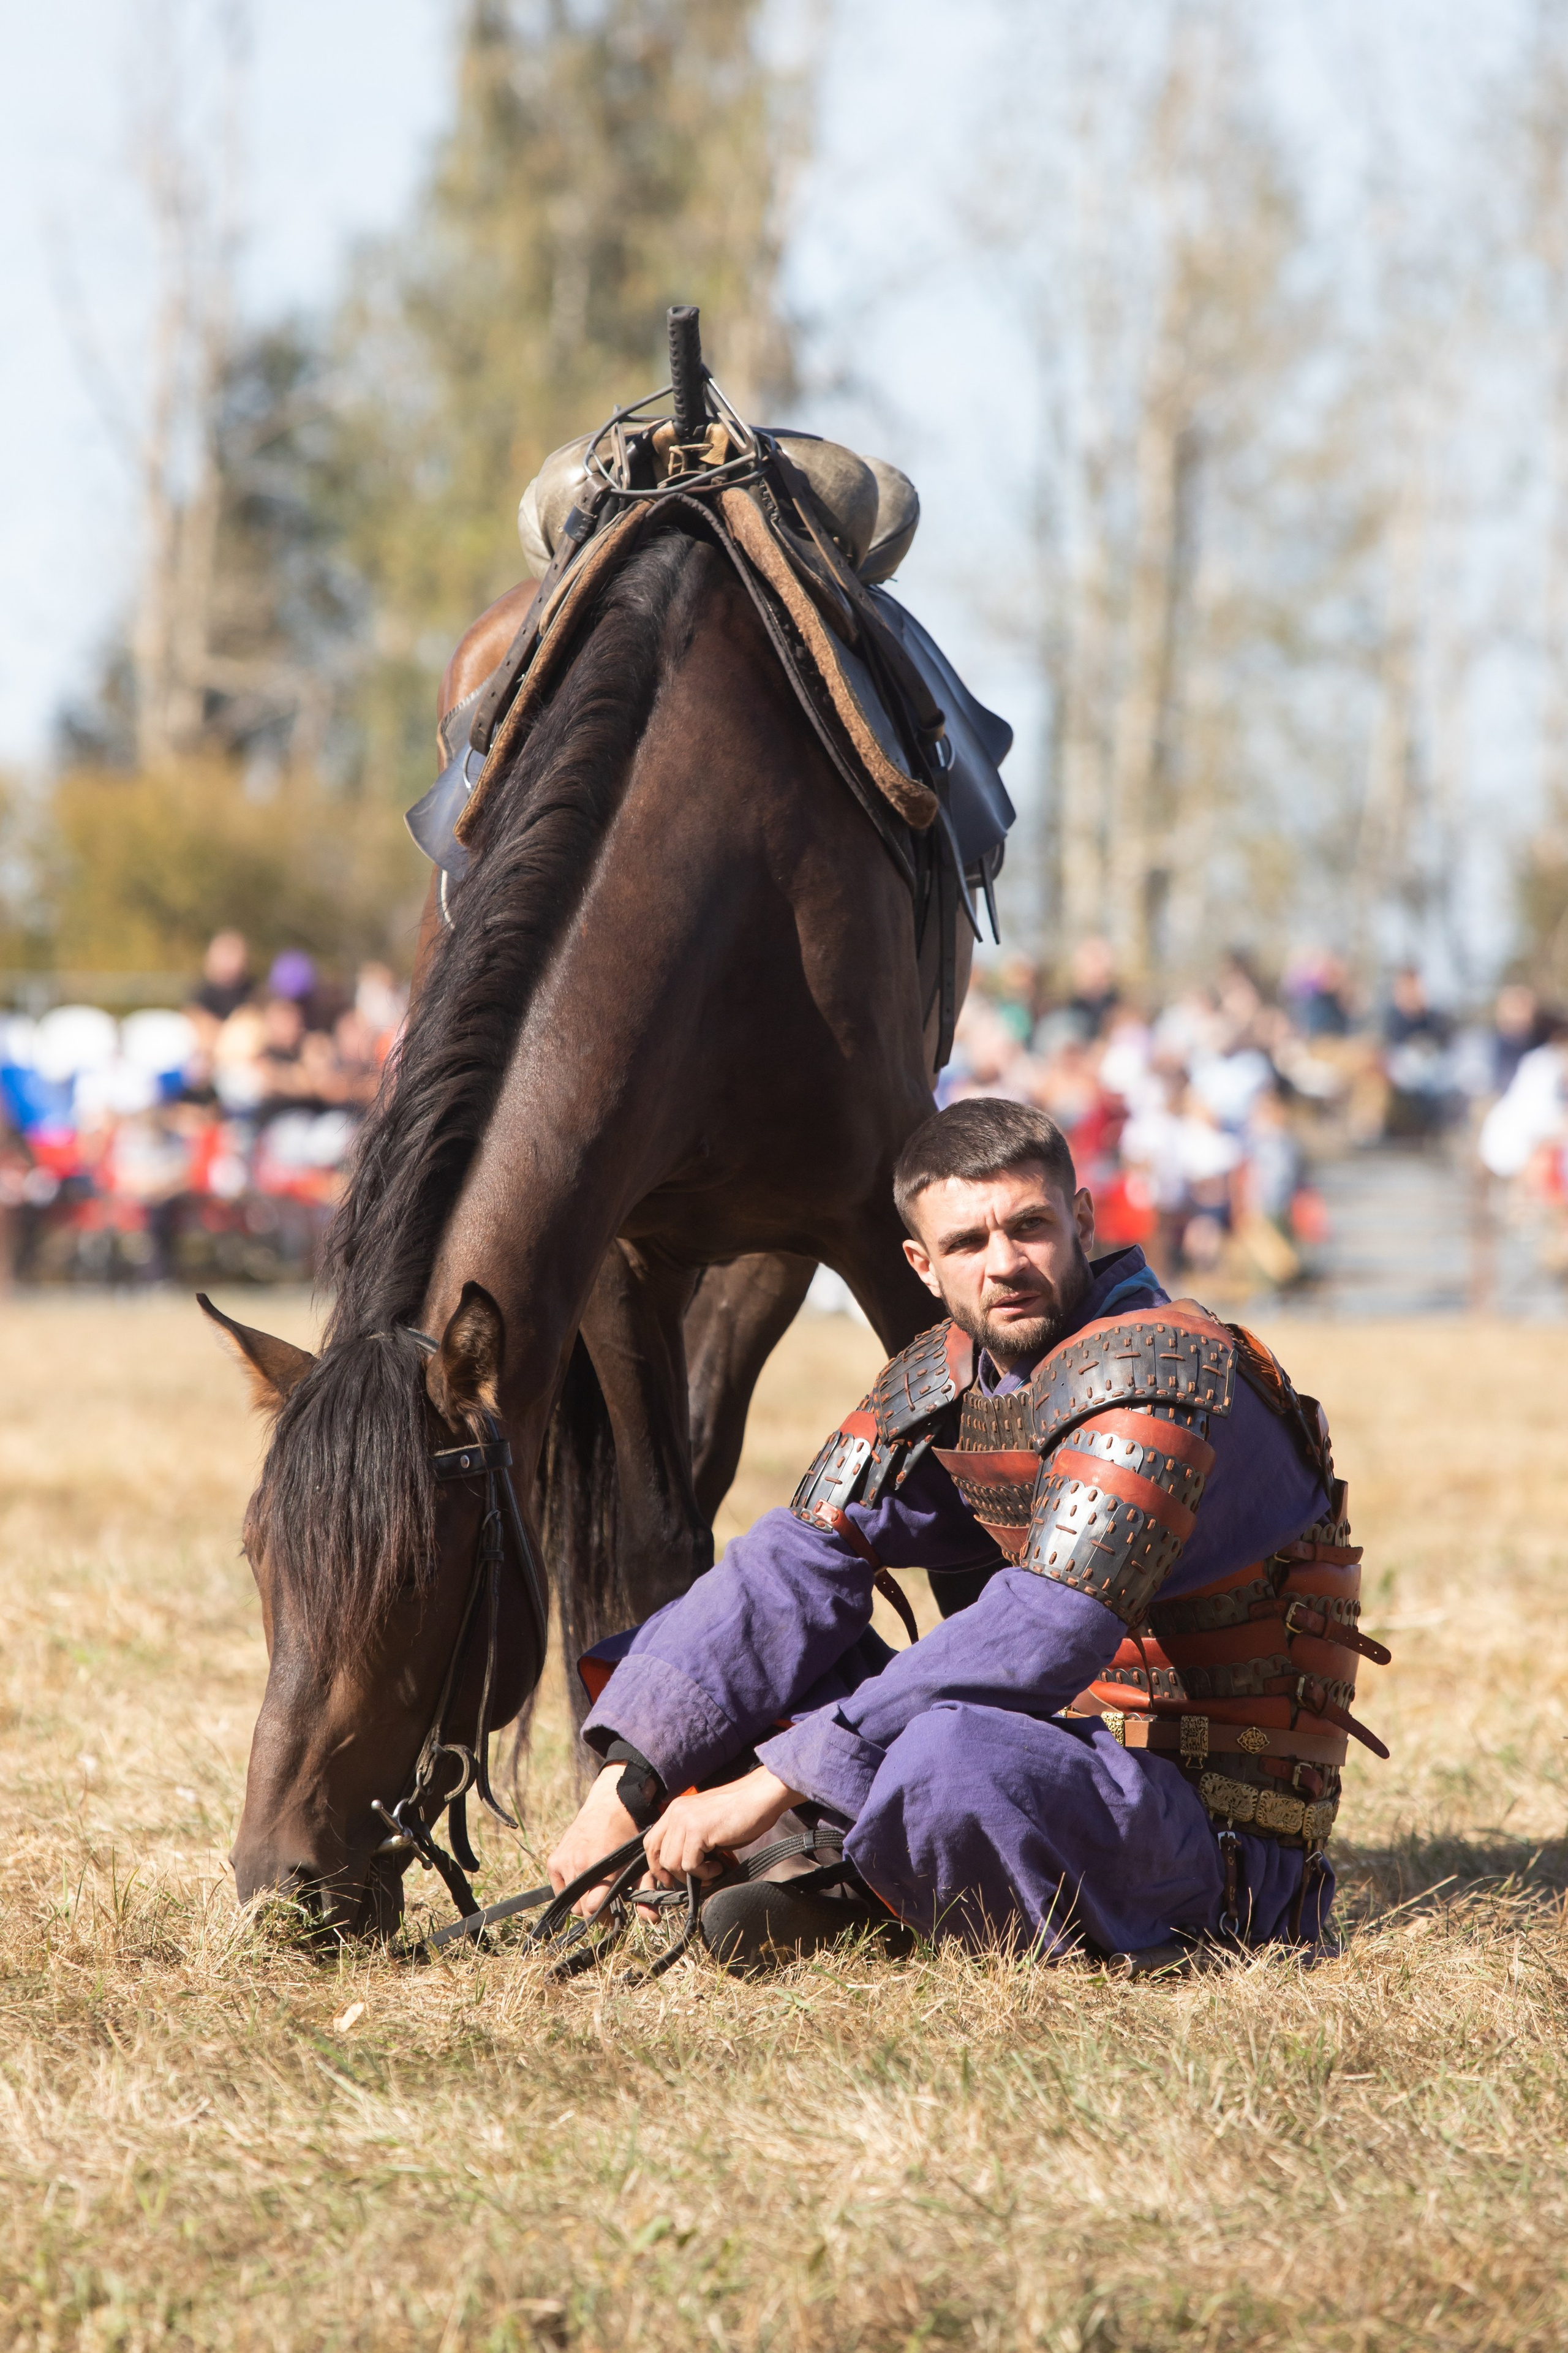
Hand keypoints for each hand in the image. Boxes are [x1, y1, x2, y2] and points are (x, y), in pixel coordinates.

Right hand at [548, 1764, 639, 1917]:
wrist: (610, 1806)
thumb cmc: (629, 1835)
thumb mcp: (640, 1862)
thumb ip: (646, 1892)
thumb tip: (652, 1920)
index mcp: (602, 1866)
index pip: (593, 1909)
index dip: (606, 1915)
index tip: (615, 1912)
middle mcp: (580, 1864)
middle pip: (581, 1909)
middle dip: (595, 1910)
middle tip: (607, 1900)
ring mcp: (564, 1861)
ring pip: (570, 1902)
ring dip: (582, 1901)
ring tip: (596, 1889)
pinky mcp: (553, 1860)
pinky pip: (559, 1889)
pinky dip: (569, 1890)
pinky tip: (583, 1881)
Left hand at [641, 1766, 801, 1890]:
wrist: (761, 1796)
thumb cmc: (741, 1813)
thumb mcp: (707, 1825)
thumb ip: (690, 1840)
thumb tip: (682, 1871)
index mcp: (675, 1810)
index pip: (651, 1842)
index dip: (657, 1865)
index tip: (671, 1879)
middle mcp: (675, 1812)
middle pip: (657, 1855)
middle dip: (672, 1874)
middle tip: (694, 1880)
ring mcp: (685, 1820)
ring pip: (672, 1863)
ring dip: (693, 1874)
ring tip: (713, 1868)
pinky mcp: (698, 1830)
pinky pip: (690, 1865)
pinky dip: (704, 1873)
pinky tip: (719, 1865)